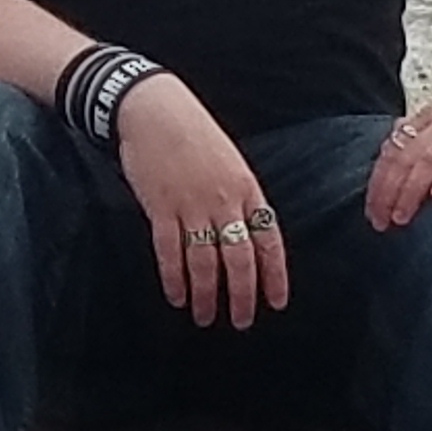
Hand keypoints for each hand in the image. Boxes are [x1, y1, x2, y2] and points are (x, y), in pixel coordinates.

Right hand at [115, 74, 285, 328]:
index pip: (268, 240)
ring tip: (204, 317)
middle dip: (242, 296)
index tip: (276, 302)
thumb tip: (245, 234)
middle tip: (241, 321)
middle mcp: (224, 201)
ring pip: (205, 262)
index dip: (274, 275)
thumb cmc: (193, 132)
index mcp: (247, 188)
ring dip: (206, 295)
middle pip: (239, 259)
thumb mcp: (230, 161)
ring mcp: (192, 205)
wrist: (155, 108)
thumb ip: (239, 197)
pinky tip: (177, 296)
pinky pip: (170, 252)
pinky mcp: (161, 207)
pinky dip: (174, 278)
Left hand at [364, 97, 431, 231]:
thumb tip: (387, 173)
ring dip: (413, 188)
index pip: (393, 151)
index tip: (372, 215)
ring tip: (404, 215)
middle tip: (383, 222)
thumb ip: (421, 148)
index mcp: (430, 119)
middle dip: (390, 191)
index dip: (378, 184)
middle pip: (408, 156)